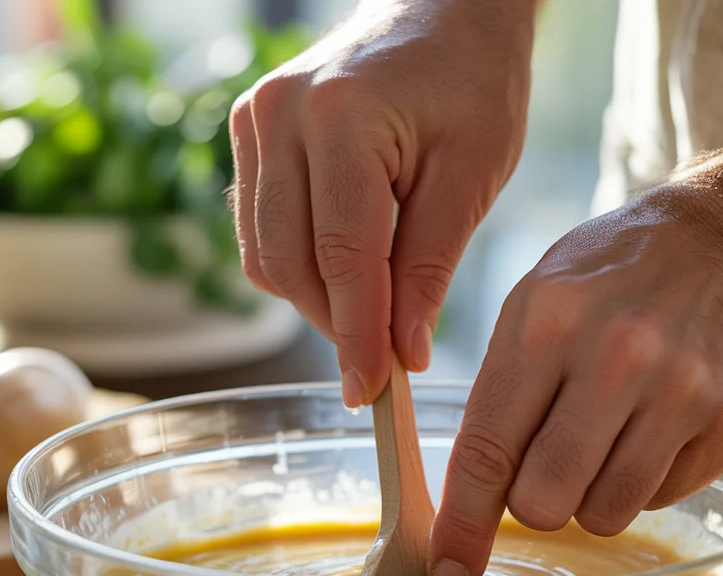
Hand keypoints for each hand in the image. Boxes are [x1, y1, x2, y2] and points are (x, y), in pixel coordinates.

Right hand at [229, 0, 535, 405]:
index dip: (357, 334)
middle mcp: (280, 116)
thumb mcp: (472, 175)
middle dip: (336, 322)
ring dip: (315, 299)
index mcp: (342, 119)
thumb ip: (430, 267)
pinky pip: (259, 229)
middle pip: (290, 262)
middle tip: (384, 359)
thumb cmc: (473, 81)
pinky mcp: (249, 133)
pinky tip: (344, 272)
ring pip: (265, 254)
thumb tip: (401, 353)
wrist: (444, 9)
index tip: (372, 390)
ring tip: (372, 311)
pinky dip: (297, 266)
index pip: (343, 257)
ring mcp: (255, 121)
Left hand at [428, 181, 722, 575]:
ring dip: (590, 495)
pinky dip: (644, 480)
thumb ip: (497, 397)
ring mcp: (685, 393)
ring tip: (606, 435)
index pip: (487, 450)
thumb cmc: (612, 279)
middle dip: (532, 502)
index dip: (463, 521)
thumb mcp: (534, 304)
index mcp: (549, 321)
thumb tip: (466, 507)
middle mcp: (619, 357)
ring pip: (604, 515)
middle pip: (544, 501)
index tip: (450, 570)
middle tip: (546, 464)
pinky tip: (655, 424)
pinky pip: (659, 501)